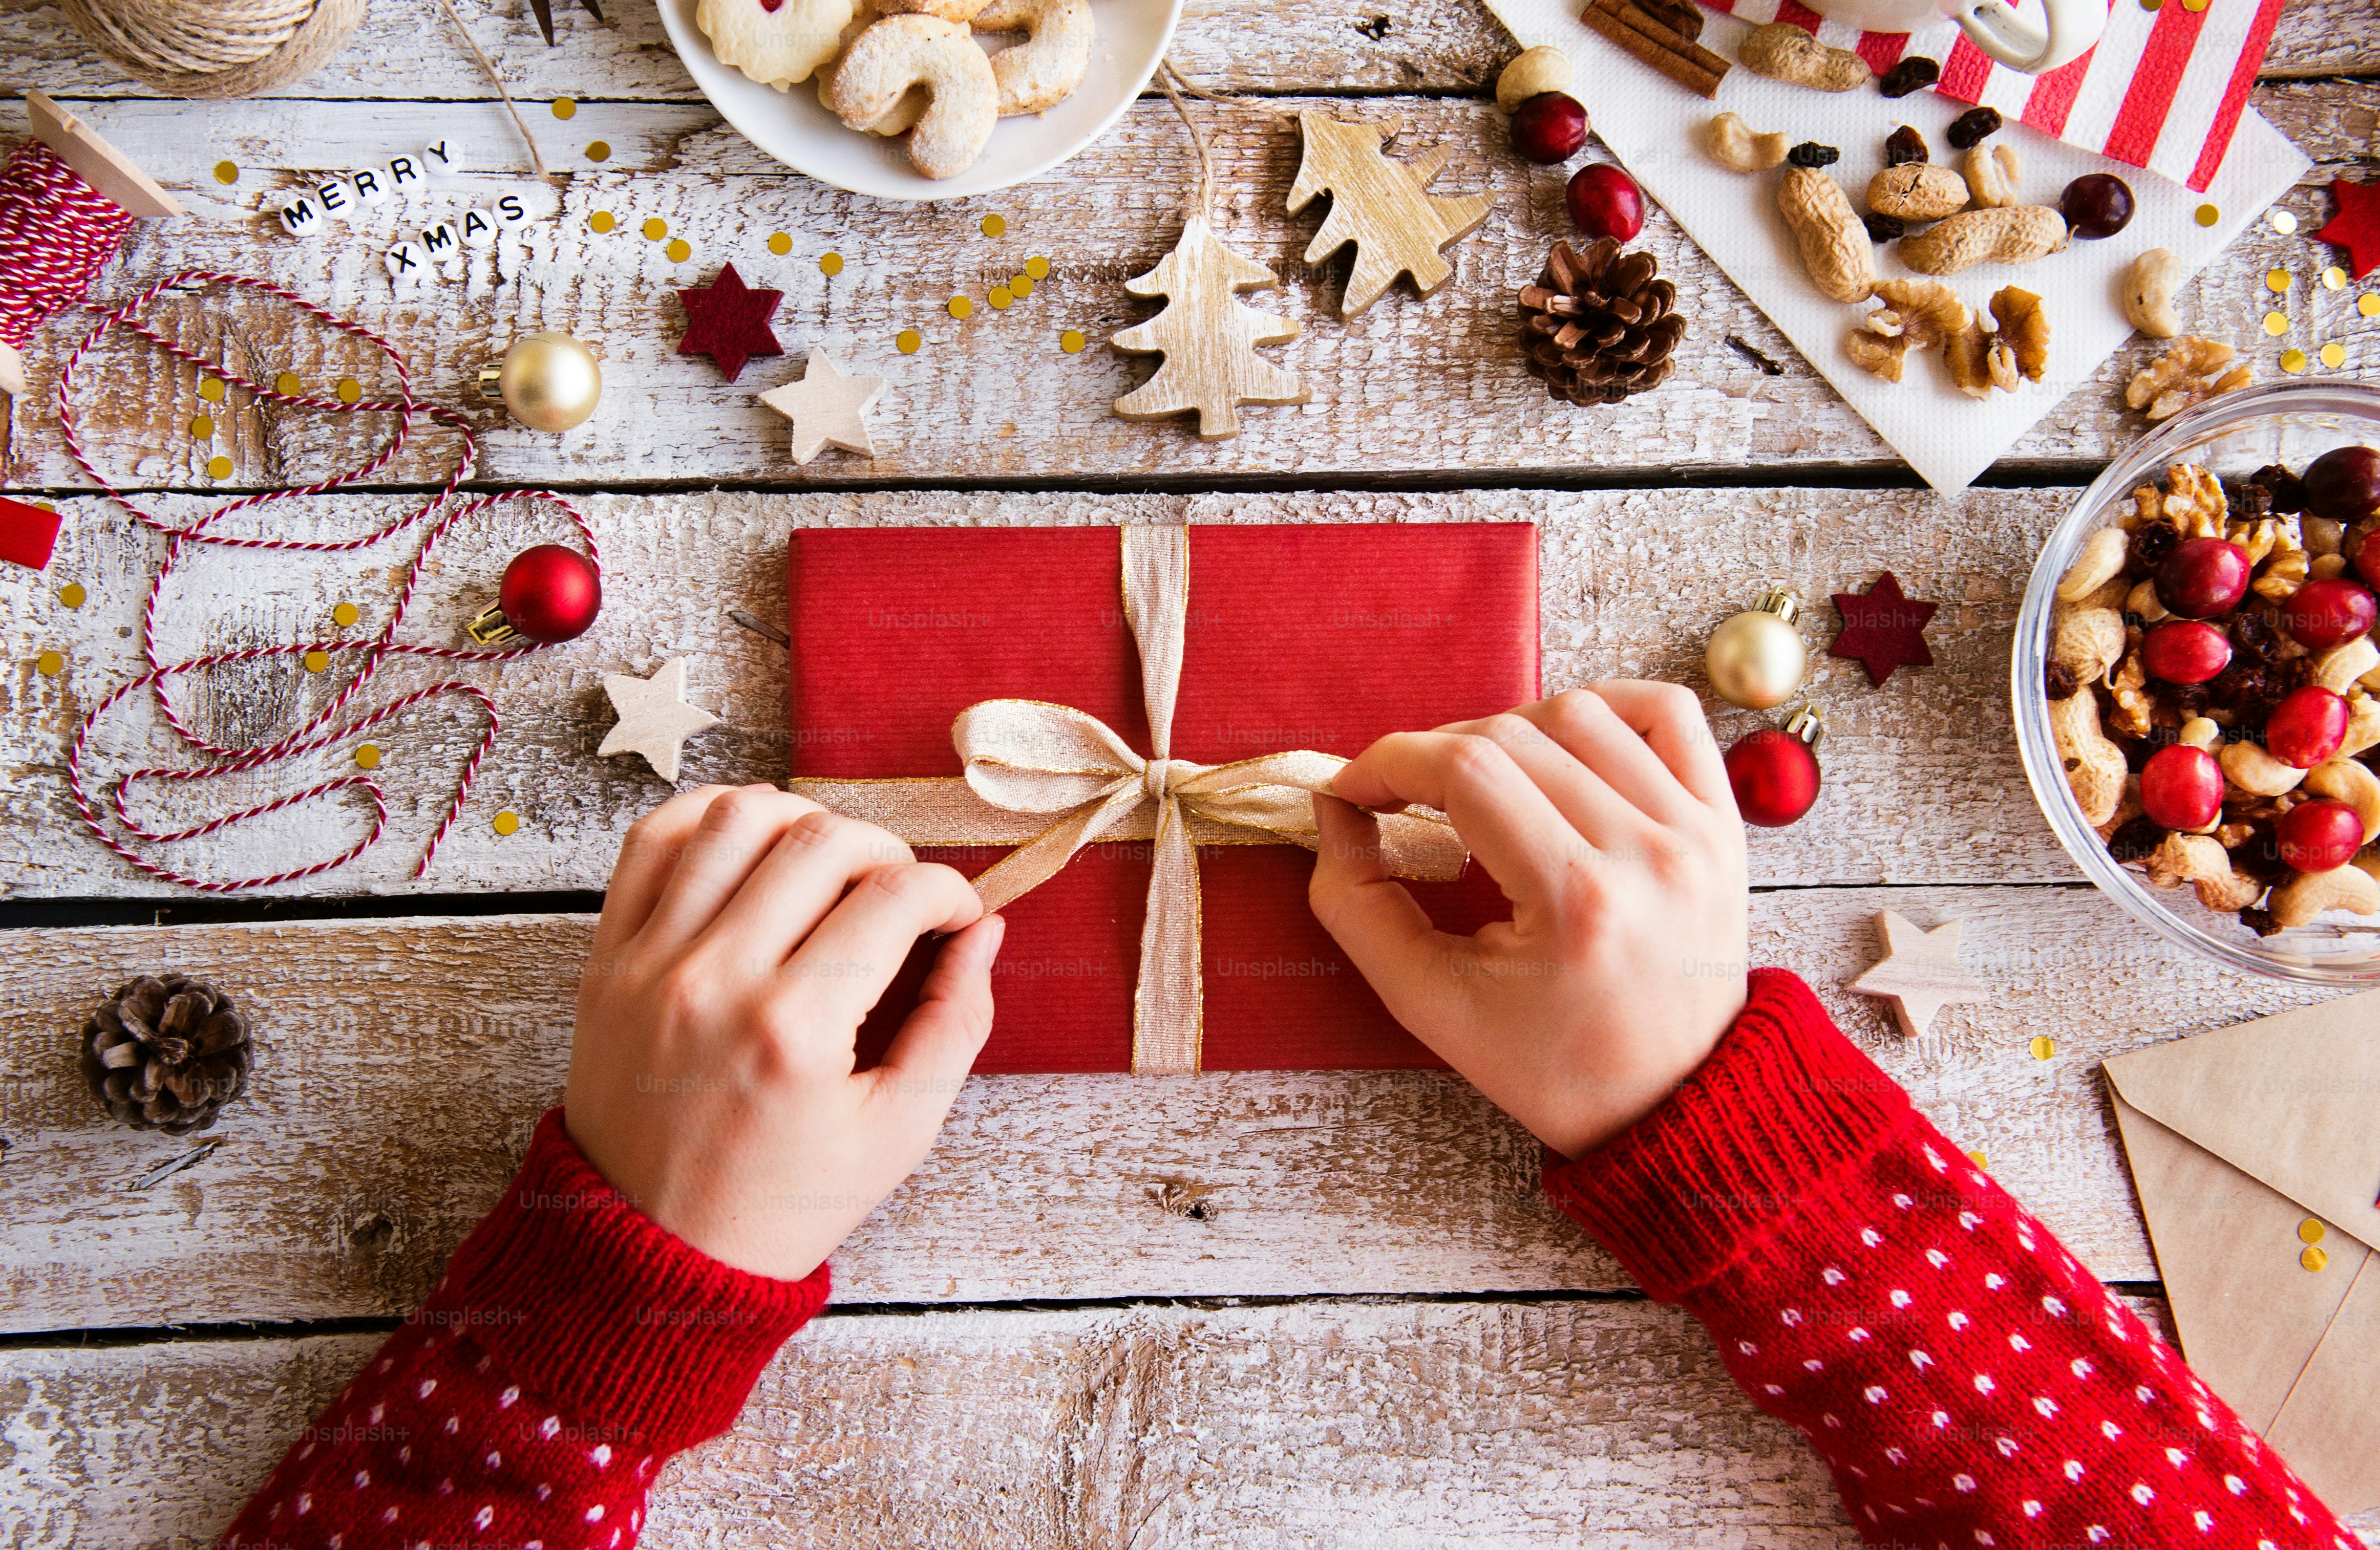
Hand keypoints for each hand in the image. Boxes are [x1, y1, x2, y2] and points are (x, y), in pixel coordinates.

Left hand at [564, 783, 1002, 1280]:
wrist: (653, 1251)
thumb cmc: (783, 1199)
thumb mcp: (900, 1132)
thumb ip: (957, 1024)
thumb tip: (984, 931)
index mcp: (797, 1030)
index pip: (896, 897)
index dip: (949, 892)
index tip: (957, 916)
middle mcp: (718, 980)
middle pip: (823, 841)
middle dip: (887, 850)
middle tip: (900, 895)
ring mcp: (651, 961)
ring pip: (737, 817)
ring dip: (803, 821)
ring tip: (829, 862)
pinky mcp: (607, 958)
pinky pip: (653, 839)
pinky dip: (710, 818)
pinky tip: (753, 845)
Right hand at [1309, 684, 1747, 1158]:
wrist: (1676, 1108)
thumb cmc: (1556, 1066)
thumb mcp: (1432, 1005)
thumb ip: (1358, 906)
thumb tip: (1335, 810)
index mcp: (1578, 902)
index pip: (1465, 771)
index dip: (1389, 763)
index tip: (1354, 790)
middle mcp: (1648, 853)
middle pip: (1513, 736)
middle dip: (1435, 752)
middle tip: (1404, 797)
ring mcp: (1697, 833)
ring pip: (1583, 712)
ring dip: (1509, 728)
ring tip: (1480, 779)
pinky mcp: (1726, 825)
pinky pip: (1668, 713)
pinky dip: (1608, 705)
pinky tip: (1563, 744)